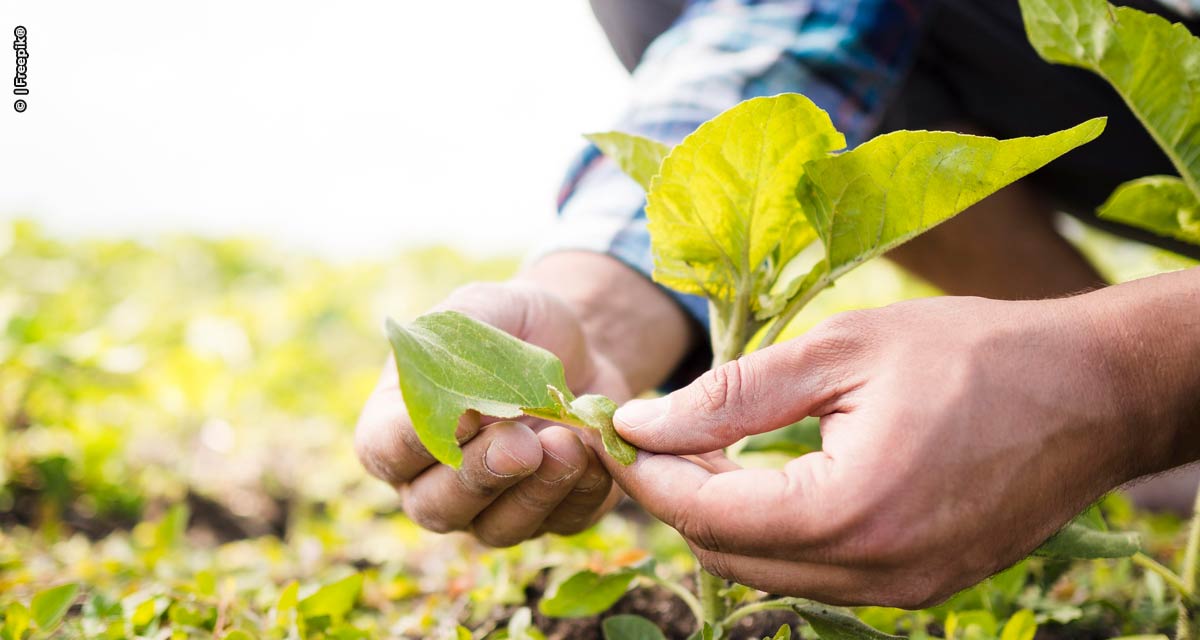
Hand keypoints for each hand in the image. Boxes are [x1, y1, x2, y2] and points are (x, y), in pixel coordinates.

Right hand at [355, 280, 629, 545]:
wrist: (580, 345)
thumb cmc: (513, 325)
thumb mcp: (482, 309)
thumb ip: (455, 344)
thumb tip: (458, 404)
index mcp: (398, 427)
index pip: (385, 451)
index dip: (415, 442)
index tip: (460, 414)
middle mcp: (435, 481)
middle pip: (437, 507)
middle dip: (480, 475)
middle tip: (521, 443)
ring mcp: (491, 508)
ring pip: (498, 528)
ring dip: (534, 492)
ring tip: (567, 444)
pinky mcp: (552, 516)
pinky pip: (561, 522)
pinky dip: (581, 491)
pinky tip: (595, 451)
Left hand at [606, 294, 1162, 607]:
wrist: (1094, 392)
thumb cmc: (974, 353)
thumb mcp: (841, 352)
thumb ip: (732, 394)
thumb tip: (641, 423)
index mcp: (850, 511)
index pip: (705, 513)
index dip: (646, 471)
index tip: (613, 428)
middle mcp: (874, 573)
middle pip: (726, 555)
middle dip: (675, 496)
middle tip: (651, 433)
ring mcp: (901, 592)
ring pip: (767, 572)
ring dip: (722, 517)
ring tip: (704, 447)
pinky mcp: (920, 588)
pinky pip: (816, 573)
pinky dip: (775, 531)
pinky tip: (767, 476)